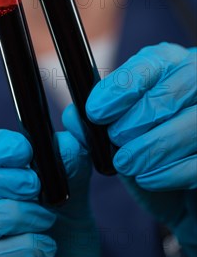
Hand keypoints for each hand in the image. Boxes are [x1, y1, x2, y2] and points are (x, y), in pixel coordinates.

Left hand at [65, 43, 196, 256]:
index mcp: (172, 64)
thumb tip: (72, 117)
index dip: (122, 87)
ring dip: (154, 146)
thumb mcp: (118, 133)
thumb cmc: (149, 151)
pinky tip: (148, 179)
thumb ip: (94, 122)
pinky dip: (172, 171)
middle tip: (115, 139)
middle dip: (138, 118)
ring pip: (194, 123)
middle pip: (174, 92)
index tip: (95, 111)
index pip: (152, 63)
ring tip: (126, 163)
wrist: (182, 193)